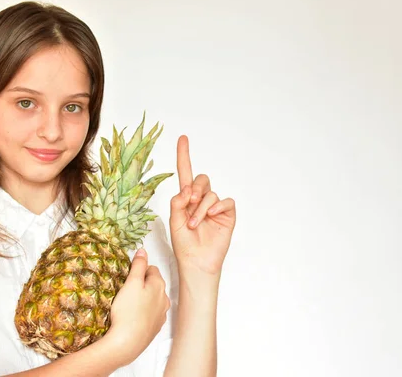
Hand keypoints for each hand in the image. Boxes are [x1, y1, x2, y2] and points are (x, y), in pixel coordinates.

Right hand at [105, 249, 169, 365]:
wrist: (127, 343)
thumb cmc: (128, 312)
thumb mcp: (131, 283)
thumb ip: (138, 265)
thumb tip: (143, 251)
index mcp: (159, 285)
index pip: (152, 269)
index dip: (139, 270)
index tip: (129, 276)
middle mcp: (164, 299)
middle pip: (154, 284)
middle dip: (142, 284)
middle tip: (126, 289)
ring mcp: (161, 314)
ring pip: (153, 299)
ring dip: (143, 298)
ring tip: (128, 304)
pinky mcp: (155, 327)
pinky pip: (150, 313)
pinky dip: (143, 312)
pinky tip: (133, 316)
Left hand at [169, 135, 236, 276]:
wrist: (196, 262)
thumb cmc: (184, 244)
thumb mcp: (174, 221)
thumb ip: (177, 203)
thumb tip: (186, 190)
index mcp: (186, 199)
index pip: (185, 173)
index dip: (184, 155)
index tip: (182, 138)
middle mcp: (201, 200)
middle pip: (200, 179)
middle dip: (194, 188)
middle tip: (189, 202)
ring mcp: (215, 207)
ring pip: (210, 193)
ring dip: (201, 208)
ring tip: (195, 224)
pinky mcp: (227, 215)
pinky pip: (226, 201)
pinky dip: (218, 206)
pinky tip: (212, 215)